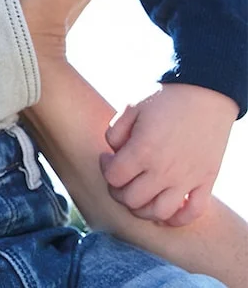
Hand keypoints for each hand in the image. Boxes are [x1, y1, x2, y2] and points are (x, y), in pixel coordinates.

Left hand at [101, 82, 238, 225]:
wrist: (205, 92)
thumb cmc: (164, 97)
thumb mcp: (131, 106)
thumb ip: (115, 132)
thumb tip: (114, 154)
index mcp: (142, 150)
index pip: (113, 177)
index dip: (105, 168)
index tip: (108, 158)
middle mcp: (163, 170)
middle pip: (131, 200)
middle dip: (118, 191)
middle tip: (119, 177)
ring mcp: (187, 179)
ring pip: (158, 213)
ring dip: (142, 209)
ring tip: (138, 194)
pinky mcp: (206, 181)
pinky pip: (191, 213)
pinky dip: (176, 218)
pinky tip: (165, 209)